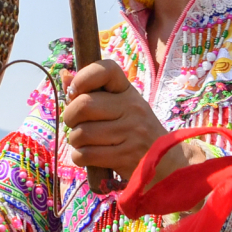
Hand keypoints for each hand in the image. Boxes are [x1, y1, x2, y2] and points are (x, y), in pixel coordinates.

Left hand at [60, 61, 194, 183]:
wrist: (167, 163)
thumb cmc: (135, 130)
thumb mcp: (120, 106)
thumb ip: (92, 92)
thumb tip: (65, 77)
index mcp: (128, 91)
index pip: (106, 69)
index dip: (84, 77)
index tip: (76, 90)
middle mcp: (131, 109)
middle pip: (83, 105)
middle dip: (70, 116)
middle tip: (75, 123)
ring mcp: (130, 133)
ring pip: (82, 133)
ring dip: (75, 140)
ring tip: (84, 142)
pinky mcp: (125, 157)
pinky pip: (86, 154)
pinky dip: (79, 157)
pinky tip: (86, 155)